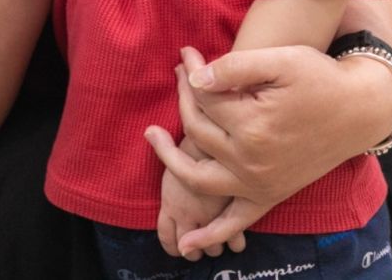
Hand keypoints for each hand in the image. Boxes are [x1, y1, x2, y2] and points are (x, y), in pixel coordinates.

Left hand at [144, 129, 246, 260]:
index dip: (172, 244)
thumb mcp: (172, 157)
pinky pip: (236, 242)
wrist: (218, 144)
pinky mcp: (237, 216)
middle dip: (195, 249)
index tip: (178, 246)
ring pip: (214, 250)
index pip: (166, 237)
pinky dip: (237, 241)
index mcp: (171, 206)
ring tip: (220, 238)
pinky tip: (238, 234)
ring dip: (216, 246)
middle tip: (201, 243)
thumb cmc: (193, 144)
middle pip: (188, 249)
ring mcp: (213, 219)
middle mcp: (189, 217)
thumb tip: (153, 141)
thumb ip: (167, 171)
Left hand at [159, 46, 391, 228]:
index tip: (185, 53)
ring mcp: (260, 184)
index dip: (190, 73)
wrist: (360, 109)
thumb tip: (194, 77)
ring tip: (152, 136)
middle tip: (177, 72)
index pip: (204, 99)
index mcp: (253, 126)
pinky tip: (187, 242)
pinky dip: (210, 234)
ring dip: (170, 161)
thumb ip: (235, 67)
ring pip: (199, 177)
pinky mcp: (270, 195)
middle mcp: (252, 161)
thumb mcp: (280, 60)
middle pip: (198, 130)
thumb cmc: (320, 79)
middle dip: (183, 98)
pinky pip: (234, 222)